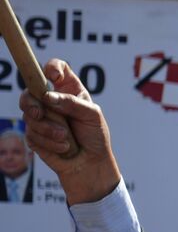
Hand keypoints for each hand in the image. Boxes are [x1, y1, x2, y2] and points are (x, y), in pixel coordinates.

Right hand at [19, 59, 121, 203]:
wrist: (90, 163)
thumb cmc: (95, 136)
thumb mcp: (93, 116)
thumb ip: (72, 103)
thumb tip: (47, 96)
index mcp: (69, 90)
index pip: (57, 68)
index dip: (52, 67)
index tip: (52, 76)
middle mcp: (51, 100)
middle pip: (30, 90)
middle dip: (32, 102)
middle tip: (40, 113)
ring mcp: (40, 117)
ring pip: (29, 114)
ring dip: (48, 128)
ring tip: (66, 137)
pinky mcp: (33, 134)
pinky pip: (31, 133)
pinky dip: (48, 142)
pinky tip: (63, 147)